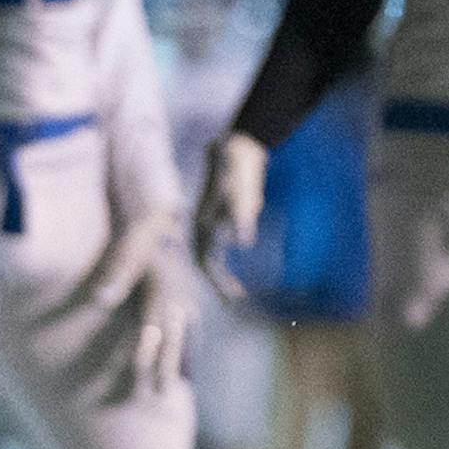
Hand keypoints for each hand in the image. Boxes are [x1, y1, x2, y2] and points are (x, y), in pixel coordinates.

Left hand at [79, 208, 193, 391]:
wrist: (165, 216)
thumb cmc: (140, 233)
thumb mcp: (126, 250)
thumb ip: (114, 276)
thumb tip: (99, 299)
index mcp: (162, 290)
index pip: (153, 328)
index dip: (146, 352)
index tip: (139, 374)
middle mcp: (178, 298)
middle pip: (174, 339)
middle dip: (168, 366)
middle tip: (163, 393)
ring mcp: (186, 297)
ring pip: (187, 334)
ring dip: (184, 358)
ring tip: (183, 382)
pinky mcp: (187, 293)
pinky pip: (192, 324)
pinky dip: (191, 342)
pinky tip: (189, 354)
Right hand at [194, 132, 268, 298]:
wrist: (237, 147)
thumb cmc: (238, 169)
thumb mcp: (242, 192)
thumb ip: (243, 216)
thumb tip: (244, 242)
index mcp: (205, 224)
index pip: (207, 261)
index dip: (218, 281)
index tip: (234, 298)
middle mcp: (204, 225)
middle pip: (207, 261)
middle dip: (219, 282)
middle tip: (235, 301)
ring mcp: (211, 220)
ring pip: (211, 253)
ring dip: (221, 272)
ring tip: (237, 291)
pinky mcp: (220, 215)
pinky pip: (219, 242)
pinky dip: (225, 256)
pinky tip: (238, 263)